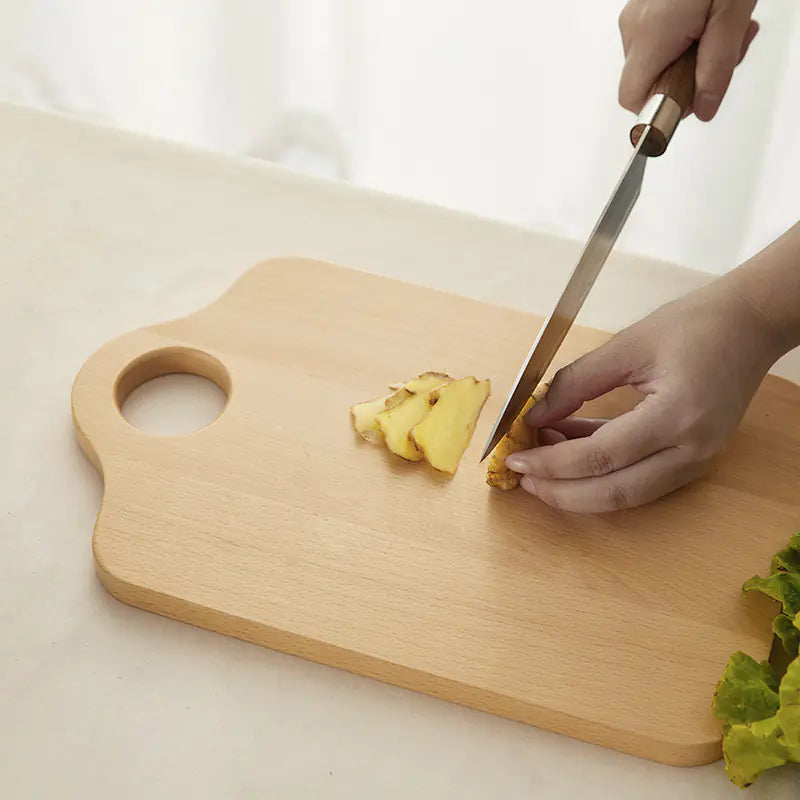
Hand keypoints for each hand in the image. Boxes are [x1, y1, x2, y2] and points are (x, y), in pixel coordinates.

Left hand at [504, 279, 781, 511]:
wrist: (751, 324)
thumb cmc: (694, 325)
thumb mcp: (626, 346)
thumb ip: (574, 384)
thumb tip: (532, 416)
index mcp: (676, 416)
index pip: (600, 457)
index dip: (551, 464)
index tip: (515, 457)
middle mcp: (692, 450)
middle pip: (614, 493)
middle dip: (560, 490)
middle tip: (523, 474)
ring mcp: (698, 461)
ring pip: (627, 495)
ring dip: (579, 485)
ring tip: (542, 457)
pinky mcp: (695, 460)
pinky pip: (640, 480)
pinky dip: (602, 473)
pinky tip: (571, 448)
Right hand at [618, 0, 758, 120]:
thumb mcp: (731, 18)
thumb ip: (717, 69)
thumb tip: (702, 109)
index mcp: (651, 34)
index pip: (634, 98)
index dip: (660, 108)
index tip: (687, 103)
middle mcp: (634, 27)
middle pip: (648, 81)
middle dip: (686, 79)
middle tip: (721, 58)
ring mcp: (635, 15)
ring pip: (654, 62)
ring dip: (688, 59)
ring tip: (719, 32)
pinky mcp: (642, 8)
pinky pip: (657, 41)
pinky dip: (683, 41)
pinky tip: (706, 23)